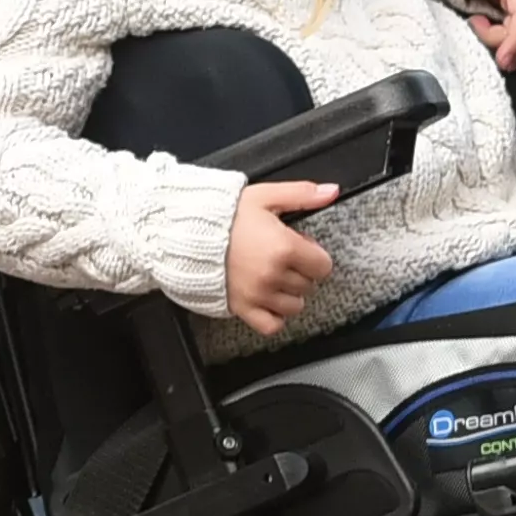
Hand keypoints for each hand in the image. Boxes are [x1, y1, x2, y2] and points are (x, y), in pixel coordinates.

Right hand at [222, 177, 343, 335]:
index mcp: (284, 247)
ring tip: (272, 276)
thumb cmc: (223, 215)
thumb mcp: (265, 196)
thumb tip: (331, 191)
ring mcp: (258, 295)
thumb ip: (302, 194)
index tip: (299, 246)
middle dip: (300, 271)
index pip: (323, 266)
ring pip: (294, 306)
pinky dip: (274, 316)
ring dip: (289, 293)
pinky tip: (267, 298)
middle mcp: (273, 275)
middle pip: (308, 285)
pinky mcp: (242, 309)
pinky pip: (272, 325)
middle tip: (280, 256)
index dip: (313, 254)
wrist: (185, 233)